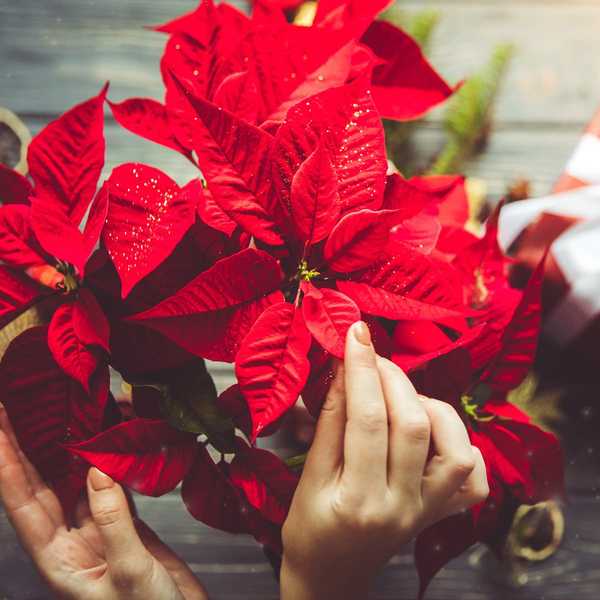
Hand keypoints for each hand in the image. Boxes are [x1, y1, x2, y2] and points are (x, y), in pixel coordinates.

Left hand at [0, 403, 207, 599]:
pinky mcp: (127, 526)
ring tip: (59, 415)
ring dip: (67, 448)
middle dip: (25, 446)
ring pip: (76, 481)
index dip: (6, 462)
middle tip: (17, 408)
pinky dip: (108, 462)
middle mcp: (72, 540)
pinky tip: (107, 443)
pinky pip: (111, 486)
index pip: (23, 502)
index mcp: (58, 559)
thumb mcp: (127, 572)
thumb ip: (112, 520)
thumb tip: (98, 470)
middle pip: (40, 485)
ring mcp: (99, 531)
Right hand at [280, 321, 488, 599]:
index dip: (362, 369)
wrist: (332, 574)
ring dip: (427, 404)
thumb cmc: (310, 528)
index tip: (355, 333)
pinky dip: (458, 441)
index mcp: (359, 501)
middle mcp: (403, 507)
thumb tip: (345, 368)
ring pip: (455, 446)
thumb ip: (329, 421)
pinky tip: (430, 430)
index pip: (366, 420)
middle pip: (413, 425)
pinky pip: (473, 475)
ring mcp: (429, 511)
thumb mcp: (308, 475)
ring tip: (396, 396)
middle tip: (370, 354)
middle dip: (391, 377)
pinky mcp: (442, 511)